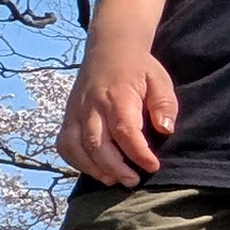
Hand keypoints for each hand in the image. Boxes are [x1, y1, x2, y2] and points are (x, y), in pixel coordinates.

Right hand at [58, 52, 178, 186]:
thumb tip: (165, 129)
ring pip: (77, 147)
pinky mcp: (68, 117)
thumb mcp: (159, 79)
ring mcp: (76, 112)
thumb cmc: (138, 68)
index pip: (125, 130)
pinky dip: (76, 161)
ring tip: (114, 180)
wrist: (109, 49)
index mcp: (118, 96)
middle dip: (115, 168)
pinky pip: (64, 144)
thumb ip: (165, 104)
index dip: (138, 153)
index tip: (152, 166)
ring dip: (94, 168)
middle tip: (133, 181)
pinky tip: (95, 169)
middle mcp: (92, 105)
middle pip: (97, 144)